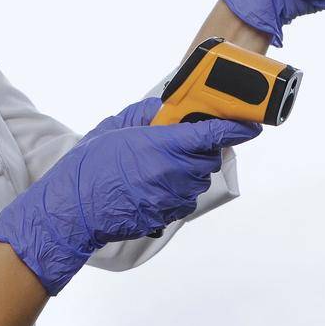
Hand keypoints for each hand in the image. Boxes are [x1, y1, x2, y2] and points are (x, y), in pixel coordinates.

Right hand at [0, 98, 261, 293]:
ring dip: (191, 172)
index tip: (252, 125)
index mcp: (162, 146)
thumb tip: (165, 108)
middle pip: (210, 160)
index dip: (237, 128)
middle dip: (206, 150)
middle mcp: (172, 173)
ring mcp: (170, 198)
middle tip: (188, 143)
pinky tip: (155, 186)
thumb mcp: (116, 128)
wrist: (72, 208)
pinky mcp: (163, 217)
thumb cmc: (90, 166)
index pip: (212, 134)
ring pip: (198, 182)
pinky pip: (183, 201)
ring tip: (164, 166)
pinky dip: (178, 192)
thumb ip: (146, 114)